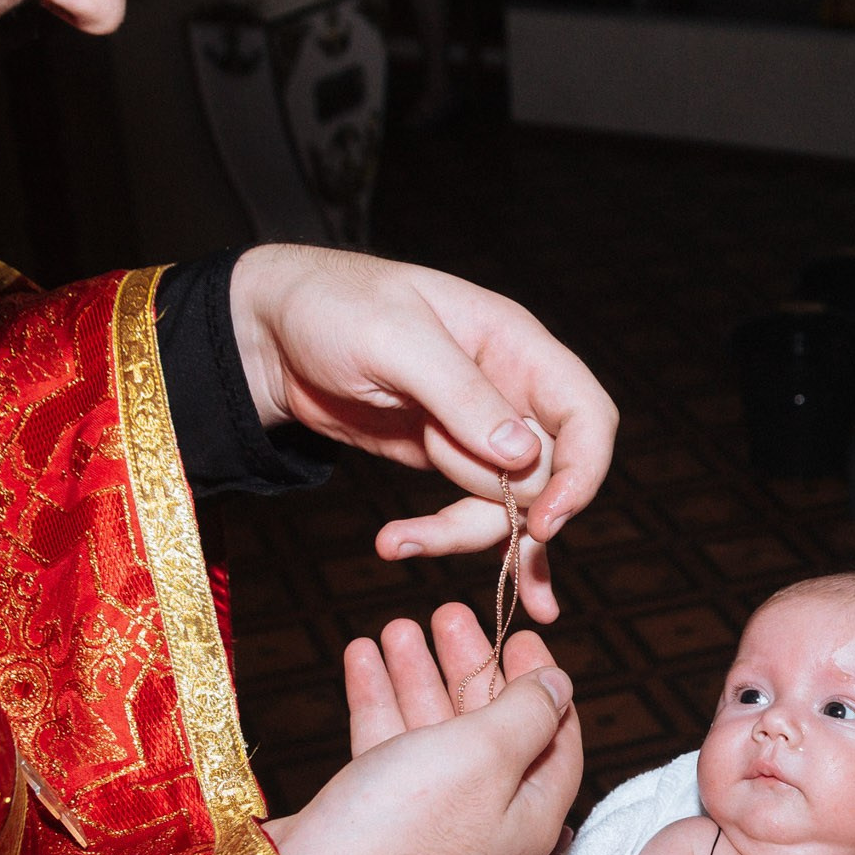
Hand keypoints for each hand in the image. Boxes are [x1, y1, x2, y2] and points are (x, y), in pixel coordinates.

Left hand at [229, 245, 618, 622]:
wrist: (268, 334)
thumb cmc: (330, 307)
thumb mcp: (392, 339)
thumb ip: (460, 393)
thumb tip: (524, 452)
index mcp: (515, 344)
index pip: (586, 413)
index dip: (583, 470)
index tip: (546, 519)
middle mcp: (510, 389)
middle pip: (551, 473)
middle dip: (505, 509)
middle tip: (441, 529)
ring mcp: (479, 429)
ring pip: (510, 504)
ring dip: (459, 531)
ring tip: (396, 540)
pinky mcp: (447, 458)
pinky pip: (471, 512)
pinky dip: (446, 538)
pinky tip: (401, 546)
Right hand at [262, 609, 582, 854]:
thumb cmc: (404, 827)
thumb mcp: (484, 756)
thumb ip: (526, 714)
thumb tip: (559, 686)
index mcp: (531, 817)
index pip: (555, 739)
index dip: (542, 684)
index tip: (521, 635)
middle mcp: (487, 823)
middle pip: (491, 730)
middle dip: (469, 667)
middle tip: (448, 615)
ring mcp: (431, 824)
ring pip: (434, 734)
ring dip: (417, 675)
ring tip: (398, 627)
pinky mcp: (380, 819)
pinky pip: (390, 750)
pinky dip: (379, 702)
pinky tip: (362, 658)